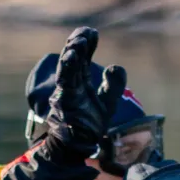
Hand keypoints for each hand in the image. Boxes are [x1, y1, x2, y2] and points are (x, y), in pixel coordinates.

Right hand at [45, 27, 125, 157]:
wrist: (81, 146)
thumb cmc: (90, 125)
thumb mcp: (108, 102)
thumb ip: (114, 84)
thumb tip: (114, 66)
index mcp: (80, 82)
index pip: (82, 58)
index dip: (87, 45)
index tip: (93, 33)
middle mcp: (71, 83)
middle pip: (73, 58)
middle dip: (78, 43)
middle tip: (86, 32)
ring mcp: (66, 91)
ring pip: (67, 67)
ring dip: (72, 52)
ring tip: (79, 41)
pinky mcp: (64, 100)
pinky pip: (65, 81)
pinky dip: (67, 67)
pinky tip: (70, 55)